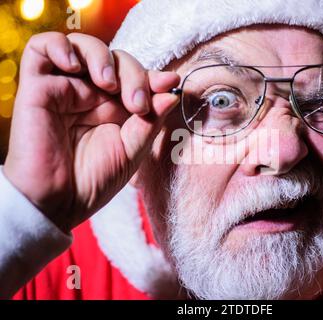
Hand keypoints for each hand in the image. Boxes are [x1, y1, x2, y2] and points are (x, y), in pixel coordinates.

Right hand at [3, 32, 179, 231]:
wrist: (57, 204)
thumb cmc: (94, 182)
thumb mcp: (132, 151)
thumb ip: (150, 121)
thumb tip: (172, 92)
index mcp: (115, 109)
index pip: (135, 77)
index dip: (152, 76)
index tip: (171, 83)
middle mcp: (91, 95)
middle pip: (116, 59)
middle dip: (134, 75)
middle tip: (137, 105)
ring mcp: (65, 88)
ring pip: (83, 46)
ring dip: (102, 57)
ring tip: (108, 84)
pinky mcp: (37, 87)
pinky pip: (42, 47)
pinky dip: (60, 46)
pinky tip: (74, 67)